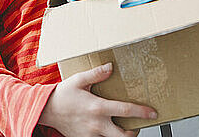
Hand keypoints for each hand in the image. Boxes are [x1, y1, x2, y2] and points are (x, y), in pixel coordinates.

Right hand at [39, 63, 155, 136]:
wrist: (46, 110)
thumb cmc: (62, 95)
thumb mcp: (78, 80)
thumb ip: (96, 74)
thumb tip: (110, 67)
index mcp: (97, 107)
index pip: (125, 110)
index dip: (141, 112)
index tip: (153, 112)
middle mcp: (96, 124)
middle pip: (124, 136)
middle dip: (135, 133)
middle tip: (138, 125)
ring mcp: (91, 134)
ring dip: (121, 135)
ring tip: (124, 127)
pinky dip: (108, 136)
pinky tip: (107, 128)